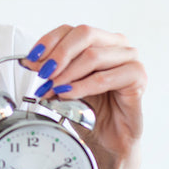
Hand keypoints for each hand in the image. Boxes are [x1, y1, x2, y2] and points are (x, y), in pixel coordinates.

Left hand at [21, 25, 145, 168]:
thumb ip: (51, 70)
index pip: (71, 30)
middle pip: (84, 35)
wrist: (107, 139)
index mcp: (100, 41)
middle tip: (44, 74)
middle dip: (58, 54)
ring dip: (67, 74)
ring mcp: (130, 59)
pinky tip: (68, 94)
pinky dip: (82, 86)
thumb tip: (31, 61)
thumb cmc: (90, 110)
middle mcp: (117, 45)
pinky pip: (105, 77)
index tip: (32, 59)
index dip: (49, 42)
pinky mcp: (138, 78)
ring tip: (53, 89)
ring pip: (93, 56)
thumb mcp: (64, 85)